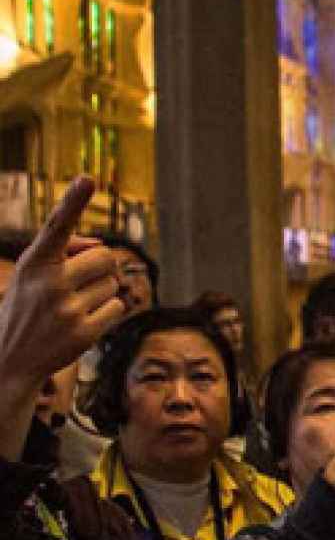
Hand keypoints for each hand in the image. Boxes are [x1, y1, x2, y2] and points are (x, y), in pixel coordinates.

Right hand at [0, 178, 122, 385]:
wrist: (8, 360)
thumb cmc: (25, 307)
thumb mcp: (31, 274)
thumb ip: (64, 252)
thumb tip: (100, 243)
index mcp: (33, 263)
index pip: (57, 227)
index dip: (73, 202)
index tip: (88, 179)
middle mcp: (49, 283)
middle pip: (106, 256)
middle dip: (98, 268)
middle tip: (74, 285)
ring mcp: (67, 309)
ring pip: (113, 283)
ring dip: (100, 293)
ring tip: (70, 308)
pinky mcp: (85, 333)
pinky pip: (118, 307)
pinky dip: (106, 313)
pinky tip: (80, 323)